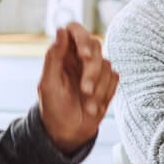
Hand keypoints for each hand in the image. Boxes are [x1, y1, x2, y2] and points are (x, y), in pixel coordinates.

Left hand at [37, 22, 118, 153]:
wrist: (68, 134)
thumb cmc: (53, 109)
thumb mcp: (48, 84)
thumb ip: (54, 56)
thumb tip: (61, 30)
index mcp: (62, 54)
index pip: (74, 29)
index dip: (82, 36)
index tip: (84, 55)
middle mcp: (79, 57)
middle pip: (95, 45)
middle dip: (92, 70)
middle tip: (85, 90)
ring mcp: (95, 69)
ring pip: (107, 63)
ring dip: (98, 87)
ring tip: (87, 105)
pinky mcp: (107, 82)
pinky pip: (114, 78)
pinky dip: (106, 93)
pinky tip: (94, 106)